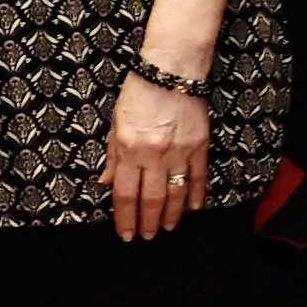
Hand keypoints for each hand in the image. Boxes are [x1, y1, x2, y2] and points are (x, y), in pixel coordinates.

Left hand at [105, 71, 208, 241]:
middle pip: (151, 199)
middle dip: (148, 222)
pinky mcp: (199, 145)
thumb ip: (112, 156)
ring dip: (172, 215)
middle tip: (148, 237)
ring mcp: (179, 151)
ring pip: (176, 193)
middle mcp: (154, 155)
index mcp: (129, 149)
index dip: (125, 218)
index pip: (125, 194)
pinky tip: (193, 208)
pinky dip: (196, 194)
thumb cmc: (139, 92)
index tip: (126, 233)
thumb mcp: (116, 123)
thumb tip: (107, 183)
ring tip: (168, 228)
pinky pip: (198, 176)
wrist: (171, 70)